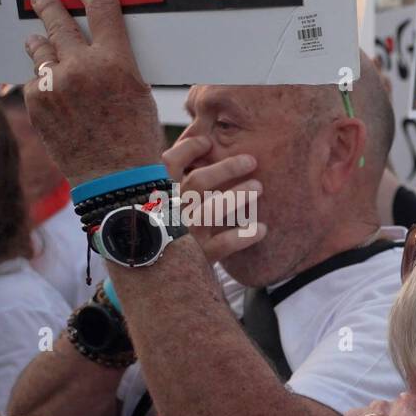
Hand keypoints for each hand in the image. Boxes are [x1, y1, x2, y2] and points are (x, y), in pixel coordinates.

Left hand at [22, 0, 162, 186]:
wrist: (115, 179)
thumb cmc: (136, 139)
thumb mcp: (140, 94)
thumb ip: (118, 63)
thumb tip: (100, 43)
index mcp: (117, 63)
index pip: (100, 8)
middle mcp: (82, 68)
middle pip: (58, 20)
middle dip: (49, 4)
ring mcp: (55, 84)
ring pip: (40, 47)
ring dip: (42, 42)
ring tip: (43, 41)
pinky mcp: (37, 101)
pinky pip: (36, 78)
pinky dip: (44, 80)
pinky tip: (56, 92)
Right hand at [162, 136, 267, 263]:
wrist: (152, 273)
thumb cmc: (160, 228)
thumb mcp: (157, 200)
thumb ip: (171, 177)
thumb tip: (198, 142)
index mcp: (156, 195)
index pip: (169, 164)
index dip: (189, 149)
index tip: (209, 142)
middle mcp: (169, 212)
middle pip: (199, 182)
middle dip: (227, 168)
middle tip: (251, 161)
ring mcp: (183, 235)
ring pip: (213, 210)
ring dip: (239, 195)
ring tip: (259, 186)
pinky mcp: (198, 257)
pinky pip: (225, 245)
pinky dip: (245, 236)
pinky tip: (263, 229)